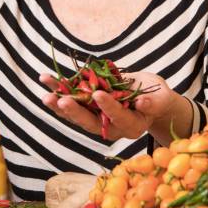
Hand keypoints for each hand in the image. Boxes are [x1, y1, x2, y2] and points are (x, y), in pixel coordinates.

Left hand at [39, 71, 185, 141]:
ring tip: (46, 93)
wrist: (147, 97)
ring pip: (75, 115)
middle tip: (62, 100)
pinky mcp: (86, 109)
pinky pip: (70, 101)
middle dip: (75, 112)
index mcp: (131, 127)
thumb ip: (155, 101)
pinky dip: (57, 90)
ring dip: (59, 104)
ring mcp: (96, 119)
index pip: (118, 119)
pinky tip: (46, 79)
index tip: (99, 94)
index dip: (109, 108)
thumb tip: (143, 103)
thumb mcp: (161, 97)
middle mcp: (110, 127)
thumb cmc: (157, 97)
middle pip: (90, 122)